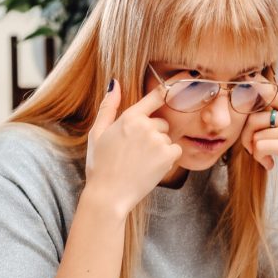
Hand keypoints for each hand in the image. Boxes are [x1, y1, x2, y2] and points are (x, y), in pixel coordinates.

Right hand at [85, 80, 182, 214]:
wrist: (108, 195)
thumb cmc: (100, 165)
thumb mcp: (97, 133)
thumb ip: (108, 107)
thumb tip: (114, 83)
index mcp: (128, 117)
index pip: (153, 97)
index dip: (167, 89)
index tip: (180, 82)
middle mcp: (145, 125)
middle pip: (162, 123)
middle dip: (154, 134)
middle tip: (137, 152)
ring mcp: (157, 140)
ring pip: (168, 139)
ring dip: (160, 149)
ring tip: (141, 163)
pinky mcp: (167, 155)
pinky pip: (175, 151)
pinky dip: (168, 159)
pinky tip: (151, 168)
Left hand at [241, 71, 277, 204]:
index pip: (266, 91)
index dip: (249, 95)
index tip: (242, 104)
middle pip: (254, 114)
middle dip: (246, 133)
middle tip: (253, 147)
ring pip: (255, 133)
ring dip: (254, 150)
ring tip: (265, 158)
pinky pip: (260, 146)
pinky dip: (260, 158)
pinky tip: (270, 164)